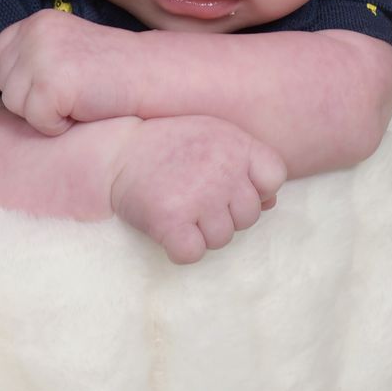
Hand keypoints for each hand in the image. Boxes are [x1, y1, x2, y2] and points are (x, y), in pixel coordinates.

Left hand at [0, 10, 136, 134]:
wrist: (148, 73)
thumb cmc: (109, 69)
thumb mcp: (64, 47)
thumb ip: (32, 53)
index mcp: (37, 21)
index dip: (24, 76)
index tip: (57, 76)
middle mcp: (34, 33)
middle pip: (3, 83)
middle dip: (32, 97)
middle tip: (73, 88)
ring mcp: (41, 57)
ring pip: (14, 105)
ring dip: (44, 112)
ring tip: (77, 96)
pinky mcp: (51, 84)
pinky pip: (36, 121)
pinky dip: (58, 125)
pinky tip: (82, 107)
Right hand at [111, 115, 286, 263]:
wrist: (116, 150)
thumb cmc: (169, 143)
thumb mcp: (213, 137)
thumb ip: (245, 163)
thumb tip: (271, 202)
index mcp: (237, 144)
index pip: (275, 176)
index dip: (256, 186)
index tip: (229, 183)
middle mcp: (222, 169)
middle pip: (249, 215)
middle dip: (226, 214)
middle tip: (195, 196)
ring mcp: (198, 195)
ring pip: (223, 238)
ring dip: (202, 232)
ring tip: (179, 206)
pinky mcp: (170, 219)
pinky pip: (193, 253)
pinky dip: (180, 247)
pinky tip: (168, 226)